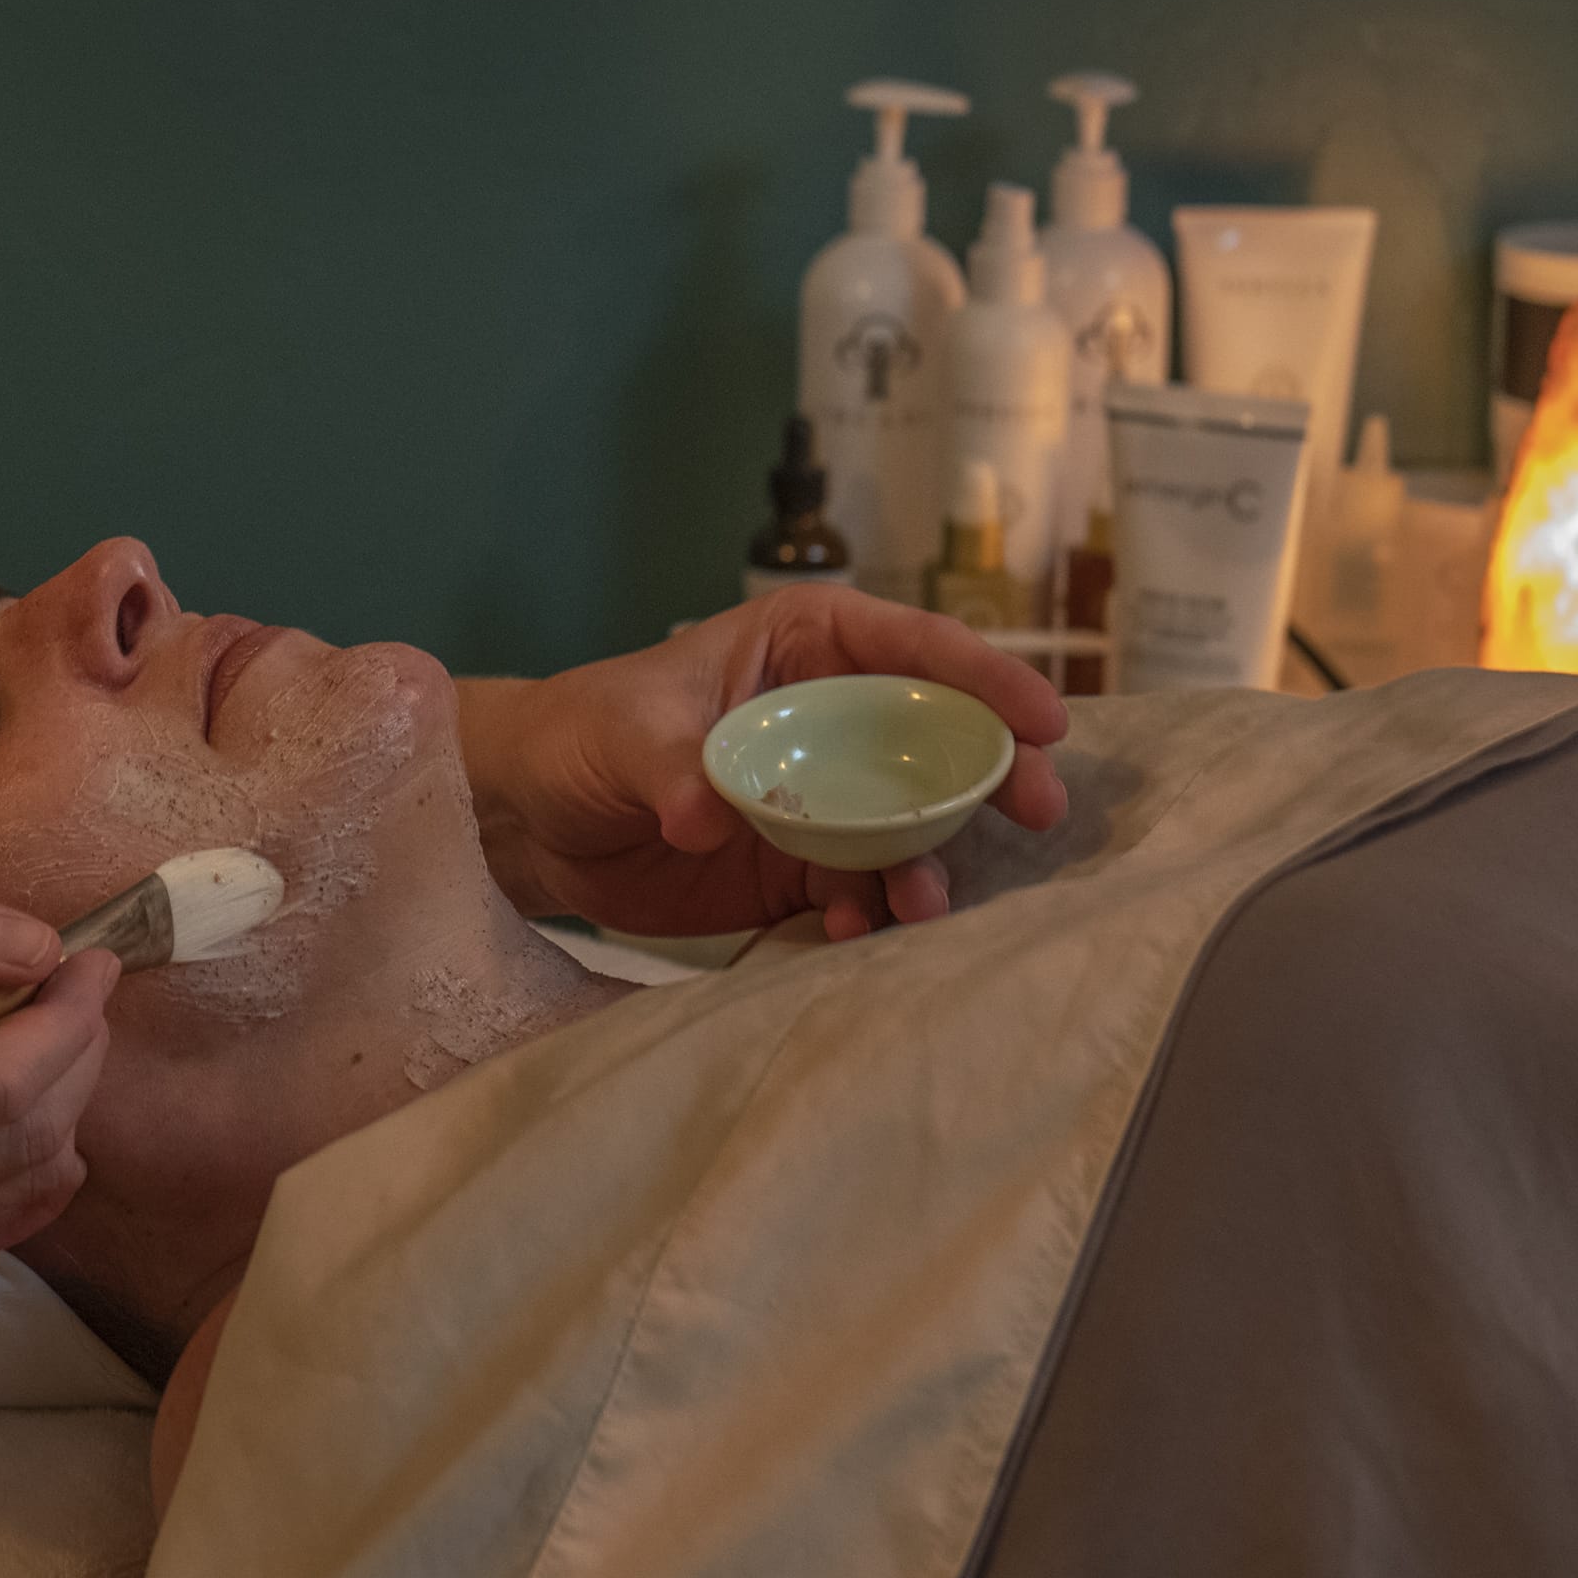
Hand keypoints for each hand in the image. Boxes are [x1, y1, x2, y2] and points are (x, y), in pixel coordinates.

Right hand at [0, 872, 116, 1268]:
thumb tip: (32, 948)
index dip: (65, 1023)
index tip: (89, 955)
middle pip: (13, 1142)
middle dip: (75, 1057)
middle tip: (79, 982)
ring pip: (4, 1189)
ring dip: (61, 1109)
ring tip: (56, 1029)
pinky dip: (24, 1186)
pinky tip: (40, 1129)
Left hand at [461, 585, 1071, 942]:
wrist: (534, 817)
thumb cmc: (580, 733)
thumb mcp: (620, 733)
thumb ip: (669, 767)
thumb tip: (703, 813)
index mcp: (805, 647)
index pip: (912, 647)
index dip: (985, 677)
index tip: (1043, 719)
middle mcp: (835, 718)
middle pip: (941, 739)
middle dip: (994, 773)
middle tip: (1038, 810)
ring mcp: (828, 798)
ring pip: (913, 825)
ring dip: (931, 863)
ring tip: (922, 904)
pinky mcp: (807, 869)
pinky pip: (864, 890)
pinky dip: (872, 913)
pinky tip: (858, 931)